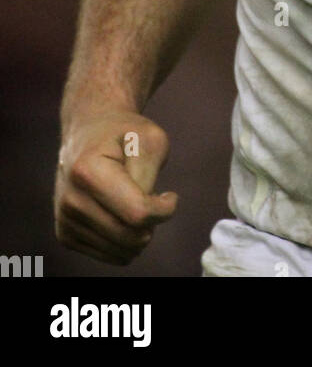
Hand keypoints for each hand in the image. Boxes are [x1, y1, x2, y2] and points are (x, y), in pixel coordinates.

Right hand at [54, 111, 177, 264]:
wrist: (89, 132)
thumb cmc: (125, 134)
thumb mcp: (150, 139)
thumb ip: (149, 177)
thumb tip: (144, 219)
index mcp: (88, 171)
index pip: (137, 213)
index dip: (163, 210)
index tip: (170, 196)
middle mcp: (71, 199)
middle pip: (129, 237)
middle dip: (152, 224)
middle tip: (155, 201)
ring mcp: (65, 220)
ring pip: (121, 251)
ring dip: (138, 233)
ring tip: (135, 203)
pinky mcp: (65, 235)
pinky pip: (110, 255)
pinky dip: (124, 240)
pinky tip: (121, 214)